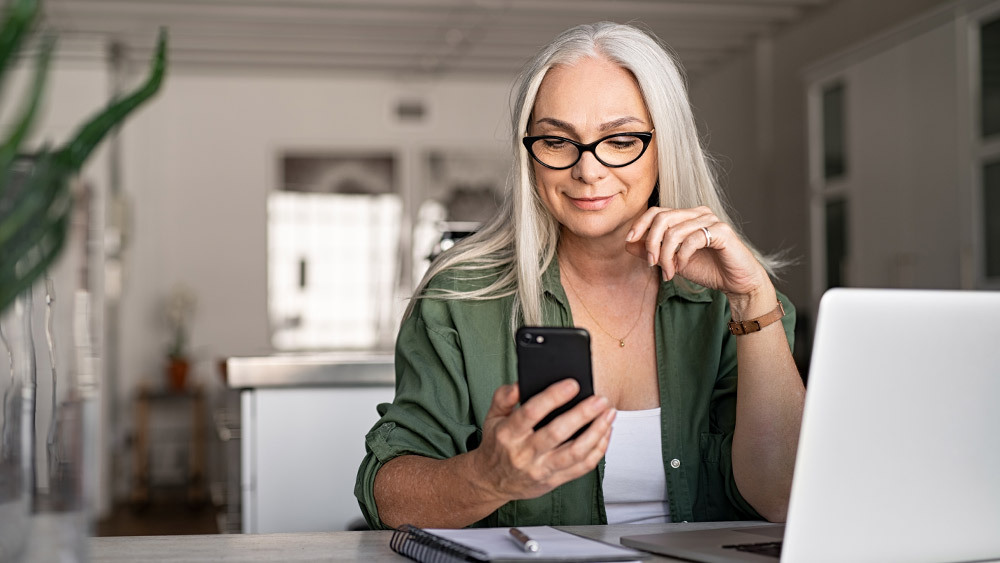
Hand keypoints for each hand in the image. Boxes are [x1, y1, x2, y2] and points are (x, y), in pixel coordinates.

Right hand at [470, 380, 615, 501]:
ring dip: (596, 432)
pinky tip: (605, 433)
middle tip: (600, 399)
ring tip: (609, 414)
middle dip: (582, 414)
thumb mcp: (492, 417)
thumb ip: (503, 397)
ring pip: (574, 452)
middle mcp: (524, 453)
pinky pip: (582, 467)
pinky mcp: (554, 481)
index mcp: (508, 434)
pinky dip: (598, 450)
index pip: (531, 413)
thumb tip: (519, 383)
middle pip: (557, 433)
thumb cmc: (497, 445)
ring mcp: (541, 469)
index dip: (553, 397)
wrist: (492, 481)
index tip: (572, 384)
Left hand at [625, 206, 772, 311]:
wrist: (736, 283)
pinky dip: (682, 256)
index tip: (629, 241)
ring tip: (669, 272)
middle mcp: (698, 213)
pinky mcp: (722, 232)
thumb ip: (652, 251)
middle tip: (651, 263)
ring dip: (666, 255)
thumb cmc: (708, 269)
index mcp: (687, 216)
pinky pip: (692, 240)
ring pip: (675, 231)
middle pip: (662, 218)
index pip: (657, 211)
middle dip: (651, 242)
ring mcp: (711, 220)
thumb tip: (628, 243)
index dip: (640, 224)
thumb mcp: (673, 261)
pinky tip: (682, 267)